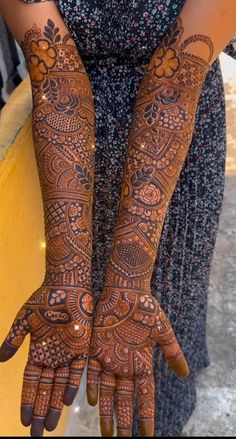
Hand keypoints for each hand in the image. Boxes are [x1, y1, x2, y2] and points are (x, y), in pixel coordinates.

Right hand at [0, 285, 92, 435]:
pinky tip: (64, 400)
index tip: (22, 419)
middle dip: (39, 411)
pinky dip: (71, 385)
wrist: (67, 287)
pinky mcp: (81, 349)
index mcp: (37, 352)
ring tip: (48, 425)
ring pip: (59, 385)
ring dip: (53, 405)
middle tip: (36, 434)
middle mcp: (52, 357)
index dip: (26, 401)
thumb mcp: (25, 320)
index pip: (31, 383)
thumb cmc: (44, 300)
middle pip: (44, 390)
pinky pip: (76, 371)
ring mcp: (67, 354)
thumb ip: (14, 340)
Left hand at [86, 287, 187, 436]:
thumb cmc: (146, 309)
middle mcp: (125, 365)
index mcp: (142, 363)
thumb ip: (172, 352)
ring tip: (107, 432)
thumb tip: (186, 375)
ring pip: (108, 391)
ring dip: (107, 411)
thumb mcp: (163, 331)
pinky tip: (92, 401)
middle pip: (125, 399)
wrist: (125, 291)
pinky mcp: (95, 349)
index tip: (148, 436)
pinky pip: (92, 372)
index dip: (146, 416)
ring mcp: (110, 358)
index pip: (145, 396)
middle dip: (125, 421)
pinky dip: (92, 386)